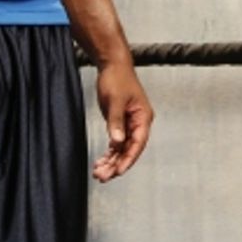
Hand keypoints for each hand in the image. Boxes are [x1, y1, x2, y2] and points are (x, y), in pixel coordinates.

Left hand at [92, 61, 152, 181]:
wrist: (112, 65)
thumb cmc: (117, 78)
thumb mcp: (115, 100)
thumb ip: (116, 122)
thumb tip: (117, 142)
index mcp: (143, 118)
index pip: (138, 144)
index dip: (129, 160)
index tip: (118, 172)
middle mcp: (139, 124)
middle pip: (129, 150)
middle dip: (116, 164)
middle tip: (102, 176)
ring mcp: (129, 125)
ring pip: (122, 149)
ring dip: (111, 161)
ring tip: (99, 173)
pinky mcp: (120, 124)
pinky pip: (116, 143)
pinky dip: (109, 153)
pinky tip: (100, 162)